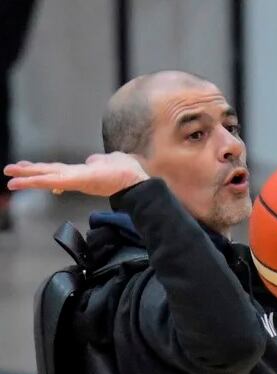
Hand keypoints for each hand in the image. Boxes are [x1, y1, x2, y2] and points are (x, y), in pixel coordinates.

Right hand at [4, 152, 149, 196]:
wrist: (136, 181)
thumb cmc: (126, 172)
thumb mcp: (110, 160)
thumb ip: (100, 160)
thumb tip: (93, 160)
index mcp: (81, 172)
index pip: (57, 171)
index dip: (43, 170)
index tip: (29, 169)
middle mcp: (75, 177)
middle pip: (47, 173)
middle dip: (28, 173)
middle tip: (9, 173)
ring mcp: (75, 179)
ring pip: (46, 177)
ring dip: (27, 178)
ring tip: (10, 181)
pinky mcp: (76, 180)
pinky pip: (53, 181)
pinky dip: (37, 182)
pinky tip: (23, 183)